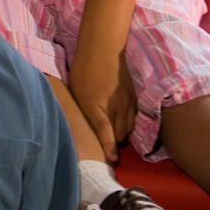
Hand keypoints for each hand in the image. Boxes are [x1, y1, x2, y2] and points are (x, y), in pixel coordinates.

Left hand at [69, 49, 136, 163]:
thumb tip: (79, 126)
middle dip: (114, 144)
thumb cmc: (84, 70)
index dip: (109, 146)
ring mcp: (126, 102)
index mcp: (96, 106)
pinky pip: (134, 118)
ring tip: (112, 137)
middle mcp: (115, 106)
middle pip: (119, 134)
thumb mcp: (75, 92)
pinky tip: (120, 123)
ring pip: (128, 128)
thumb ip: (81, 111)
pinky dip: (128, 124)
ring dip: (121, 135)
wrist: (103, 49)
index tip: (112, 159)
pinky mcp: (133, 98)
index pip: (105, 131)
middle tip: (105, 149)